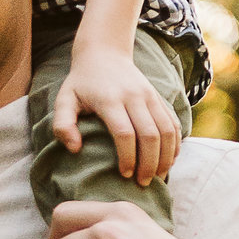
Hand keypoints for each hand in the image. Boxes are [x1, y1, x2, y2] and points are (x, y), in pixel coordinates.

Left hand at [54, 44, 182, 187]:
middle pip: (150, 135)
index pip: (124, 133)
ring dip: (166, 157)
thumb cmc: (81, 83)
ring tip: (158, 177)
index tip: (124, 175)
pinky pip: (173, 123)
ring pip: (167, 130)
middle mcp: (134, 97)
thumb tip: (75, 149)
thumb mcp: (64, 100)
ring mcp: (150, 96)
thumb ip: (63, 124)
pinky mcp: (159, 97)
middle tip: (143, 184)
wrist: (104, 53)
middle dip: (150, 163)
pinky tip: (169, 161)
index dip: (128, 157)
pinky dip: (175, 144)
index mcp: (110, 100)